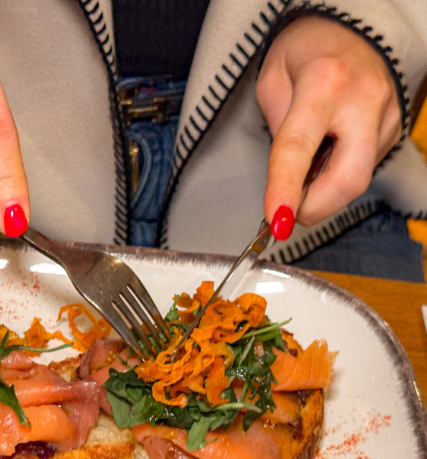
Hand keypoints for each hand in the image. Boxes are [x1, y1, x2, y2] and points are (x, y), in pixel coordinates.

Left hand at [256, 15, 400, 239]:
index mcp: (324, 84)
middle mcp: (364, 101)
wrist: (351, 28)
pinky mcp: (396, 130)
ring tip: (305, 169)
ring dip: (323, 191)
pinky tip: (327, 154)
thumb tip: (284, 181)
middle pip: (348, 179)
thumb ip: (277, 131)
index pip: (298, 148)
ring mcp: (388, 116)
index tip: (277, 220)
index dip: (285, 188)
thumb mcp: (272, 82)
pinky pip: (363, 168)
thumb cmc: (305, 52)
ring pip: (357, 180)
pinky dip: (337, 175)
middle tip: (288, 211)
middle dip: (315, 208)